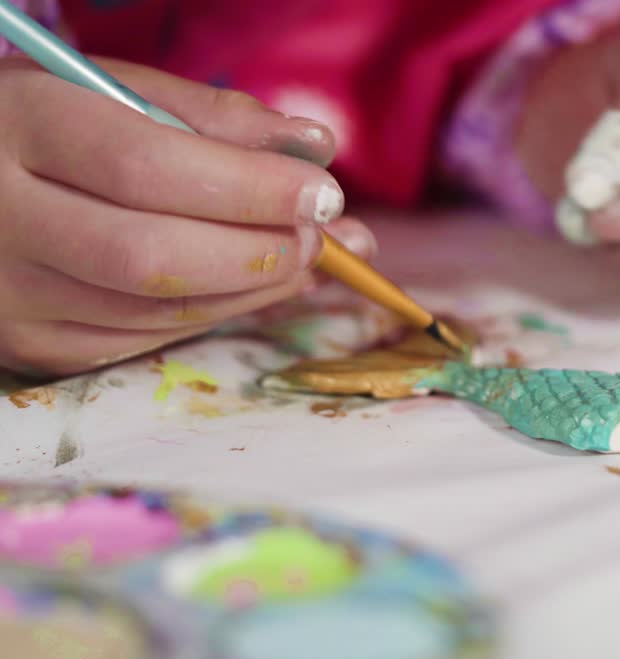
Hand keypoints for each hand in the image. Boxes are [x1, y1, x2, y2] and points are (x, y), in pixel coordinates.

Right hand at [0, 57, 374, 375]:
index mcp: (21, 125)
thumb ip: (213, 115)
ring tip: (307, 259)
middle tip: (322, 235)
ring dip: (251, 289)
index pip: (146, 168)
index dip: (248, 189)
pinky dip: (213, 312)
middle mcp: (1, 216)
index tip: (324, 193)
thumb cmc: (49, 123)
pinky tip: (253, 284)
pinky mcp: (30, 342)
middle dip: (258, 251)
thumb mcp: (112, 91)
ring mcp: (11, 291)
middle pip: (151, 256)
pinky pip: (143, 339)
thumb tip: (314, 146)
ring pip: (154, 309)